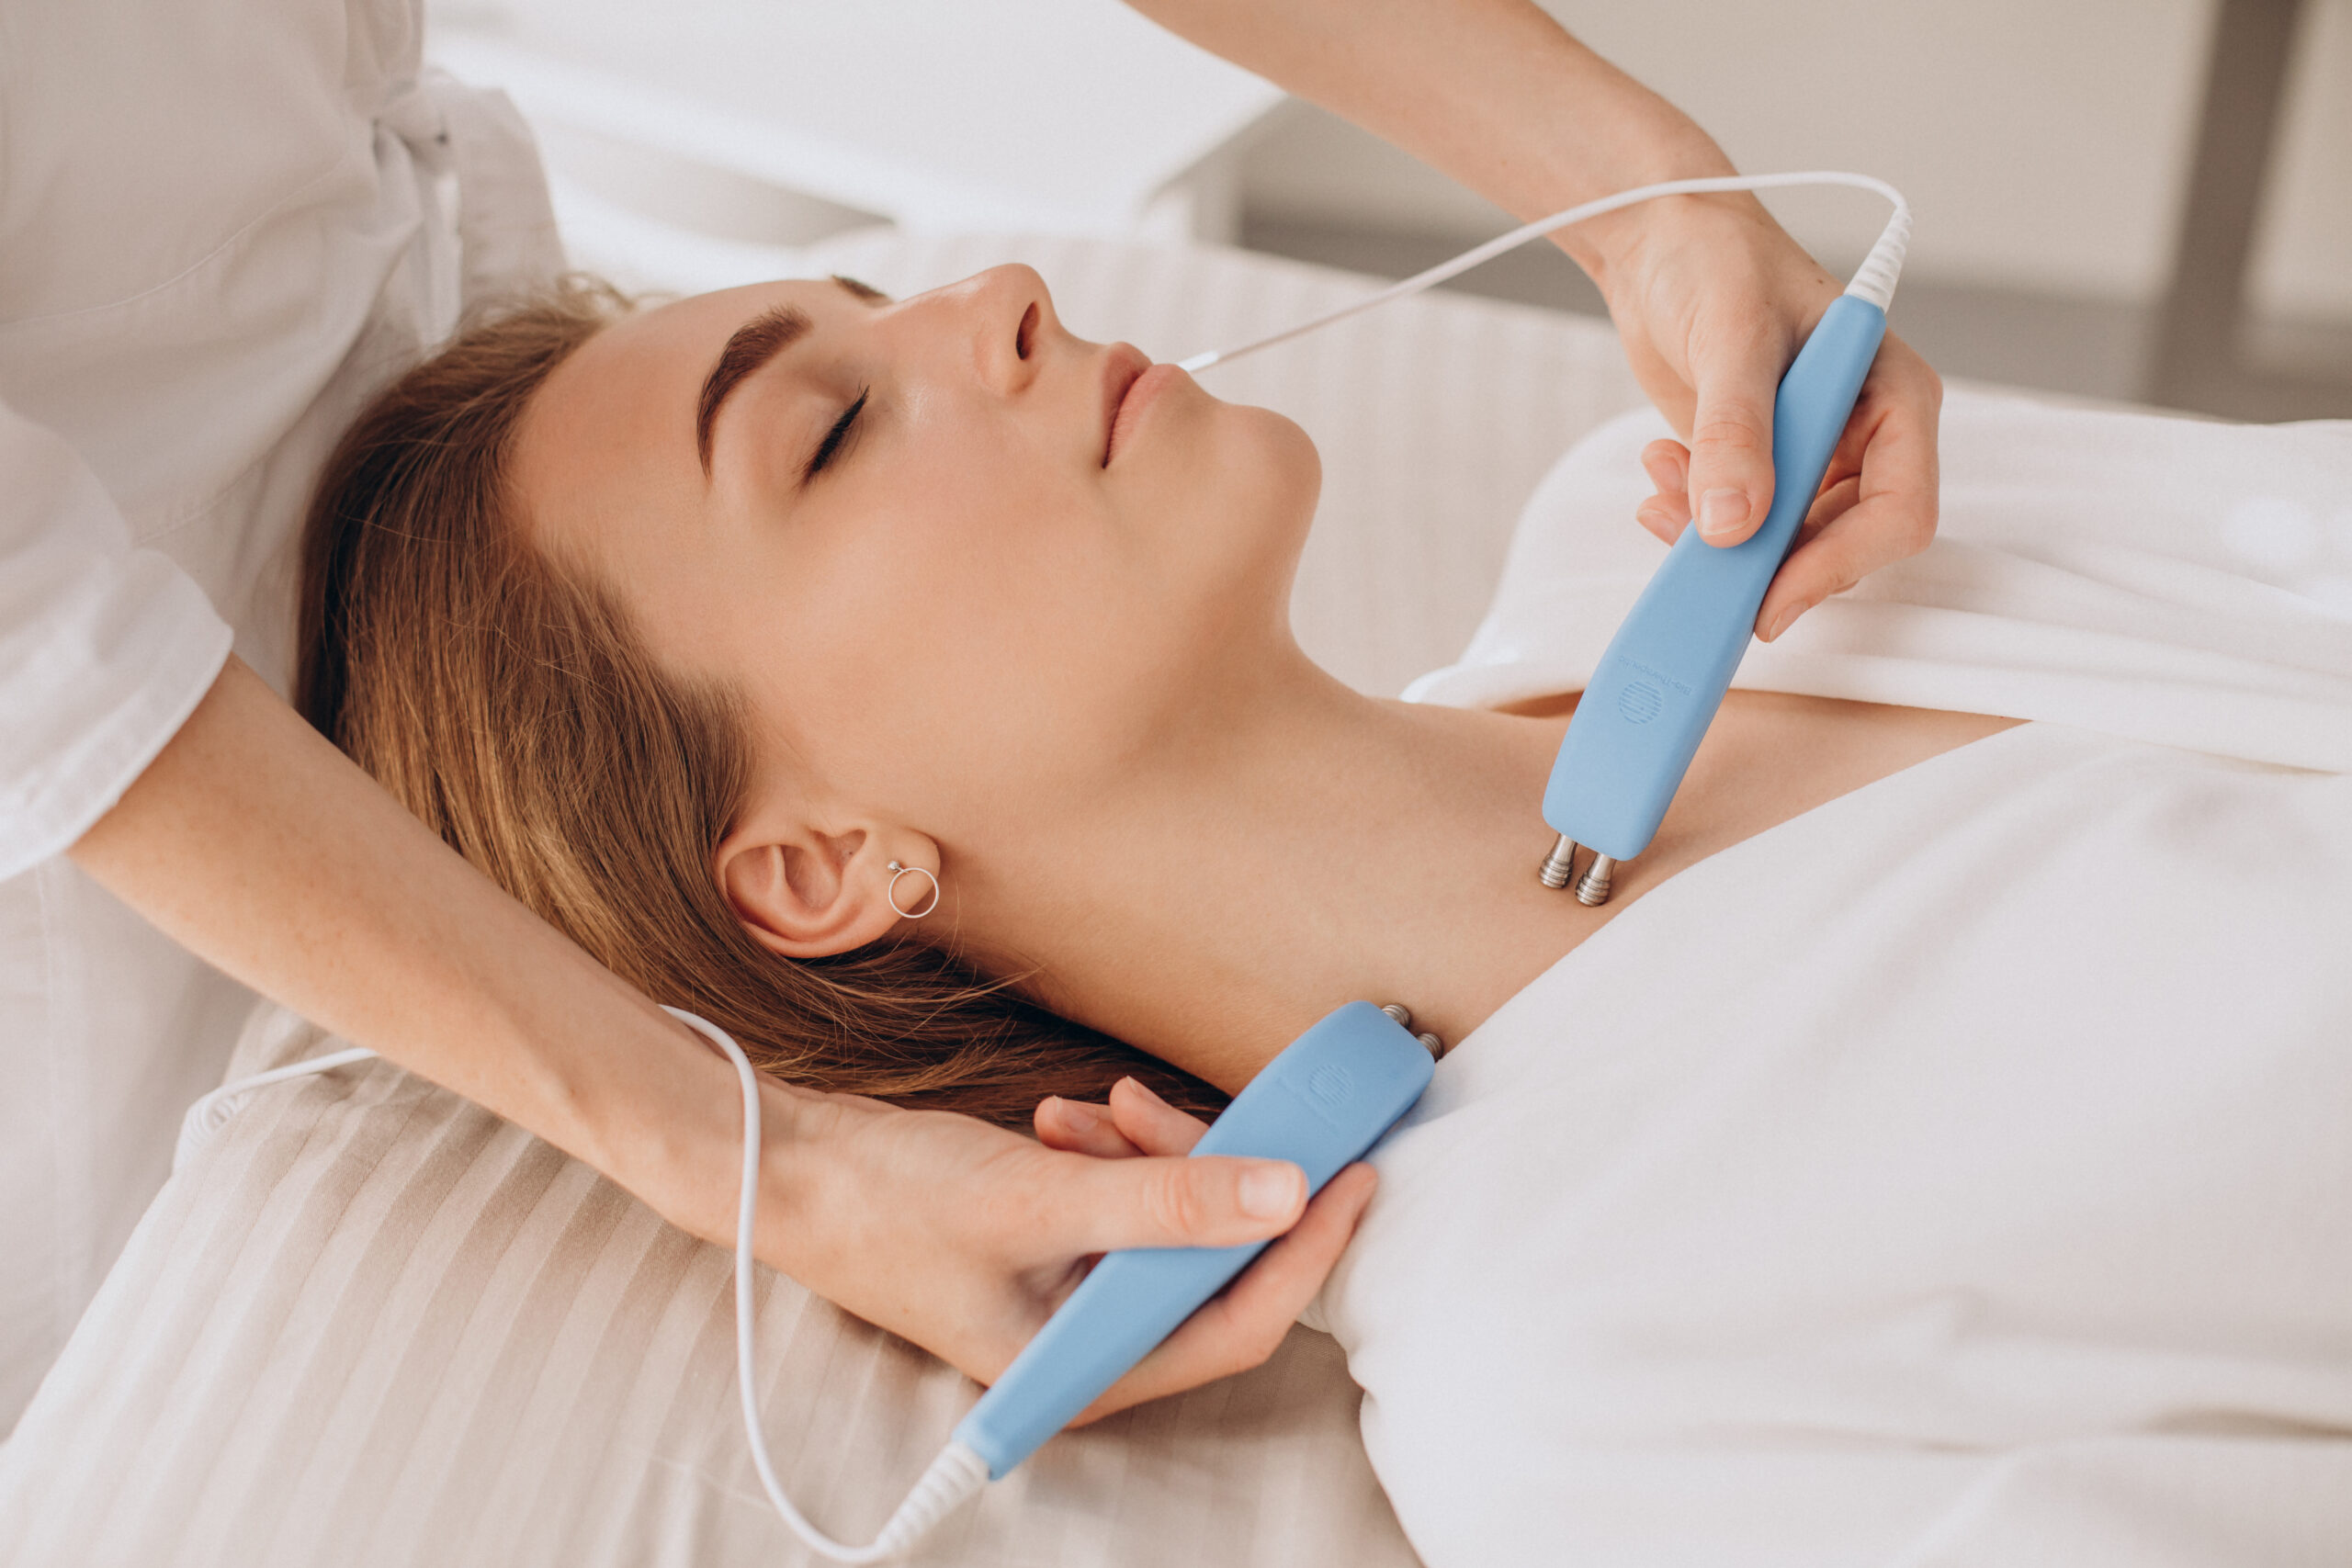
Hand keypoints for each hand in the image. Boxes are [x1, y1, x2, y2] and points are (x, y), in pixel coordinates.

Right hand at [747, 1074, 1374, 1421]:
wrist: (790, 1168)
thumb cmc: (887, 1206)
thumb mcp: (1038, 1197)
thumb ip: (1165, 1200)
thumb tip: (1283, 1191)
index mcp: (1091, 1368)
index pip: (1238, 1322)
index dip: (1305, 1251)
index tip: (1352, 1173)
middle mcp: (1092, 1341)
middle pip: (1211, 1264)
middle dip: (1215, 1182)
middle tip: (1211, 1112)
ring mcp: (1075, 1290)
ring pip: (1171, 1217)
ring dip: (1153, 1154)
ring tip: (1096, 1112)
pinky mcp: (1060, 1240)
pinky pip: (1127, 1193)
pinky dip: (1113, 1149)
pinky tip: (1068, 1118)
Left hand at [1590, 193, 1943, 641]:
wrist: (1660, 242)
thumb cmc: (1717, 261)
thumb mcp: (1731, 340)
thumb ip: (1735, 432)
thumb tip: (1734, 525)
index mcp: (1894, 398)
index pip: (1900, 511)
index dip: (1839, 563)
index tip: (1769, 598)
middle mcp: (1864, 436)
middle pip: (1841, 543)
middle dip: (1764, 561)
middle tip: (1693, 563)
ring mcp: (1812, 456)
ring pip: (1783, 546)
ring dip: (1717, 539)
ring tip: (1662, 486)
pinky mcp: (1761, 468)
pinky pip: (1740, 529)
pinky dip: (1694, 521)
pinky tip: (1660, 475)